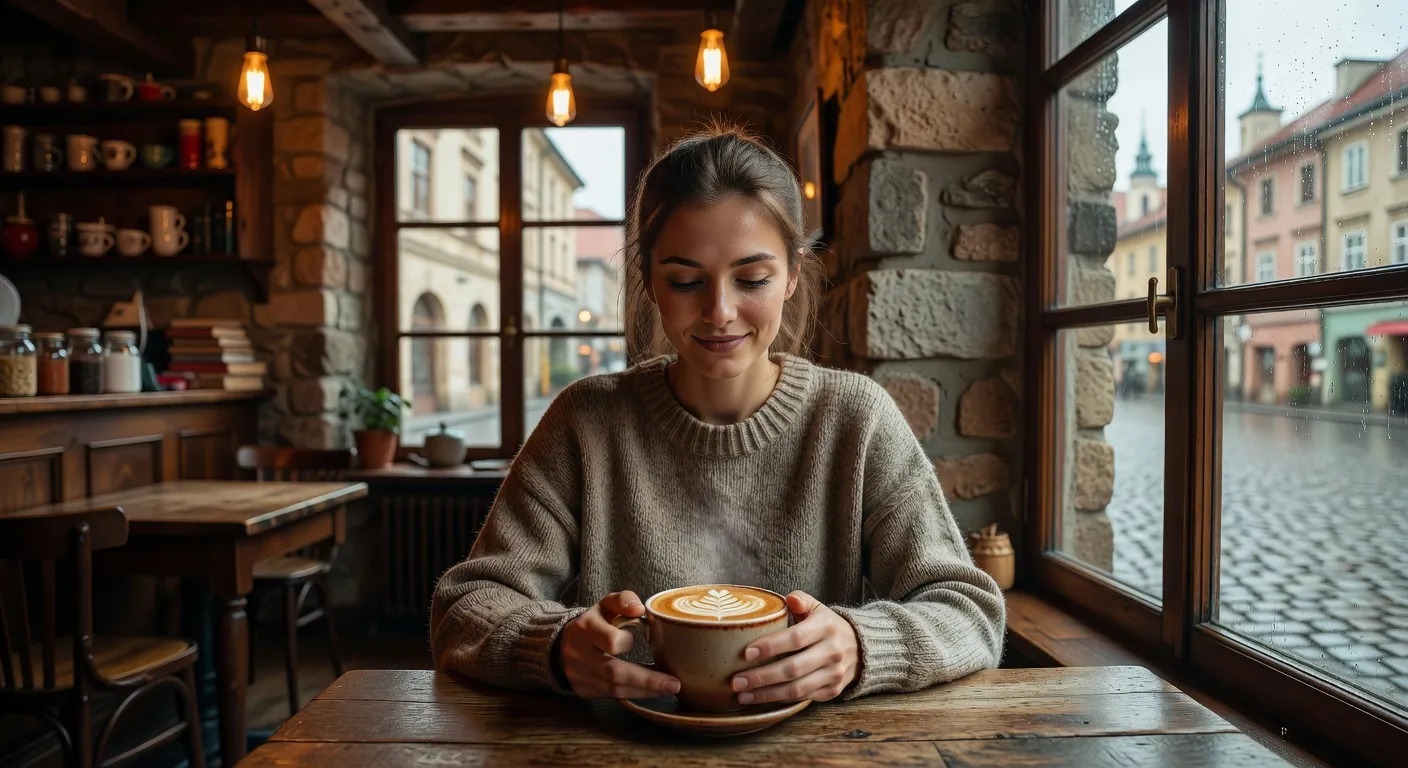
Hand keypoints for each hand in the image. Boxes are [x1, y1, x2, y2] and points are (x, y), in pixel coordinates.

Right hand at [556, 591, 680, 699]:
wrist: (561, 644)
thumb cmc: (594, 623)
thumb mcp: (606, 605)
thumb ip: (623, 600)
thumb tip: (639, 609)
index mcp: (585, 629)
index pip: (610, 640)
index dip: (628, 642)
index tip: (644, 639)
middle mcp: (579, 654)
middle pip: (613, 671)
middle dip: (647, 680)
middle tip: (674, 684)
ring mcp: (579, 676)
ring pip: (614, 689)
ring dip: (644, 691)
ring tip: (669, 688)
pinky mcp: (584, 690)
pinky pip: (611, 697)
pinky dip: (634, 694)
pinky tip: (651, 692)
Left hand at [730, 591, 858, 704]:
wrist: (860, 647)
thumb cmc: (827, 626)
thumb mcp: (817, 607)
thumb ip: (801, 600)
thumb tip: (790, 599)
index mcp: (825, 627)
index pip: (796, 638)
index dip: (770, 647)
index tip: (746, 653)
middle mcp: (832, 652)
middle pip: (793, 669)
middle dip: (762, 677)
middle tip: (736, 681)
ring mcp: (834, 674)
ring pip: (797, 689)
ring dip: (767, 694)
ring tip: (743, 695)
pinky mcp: (832, 691)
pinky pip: (803, 697)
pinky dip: (780, 700)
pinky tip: (761, 698)